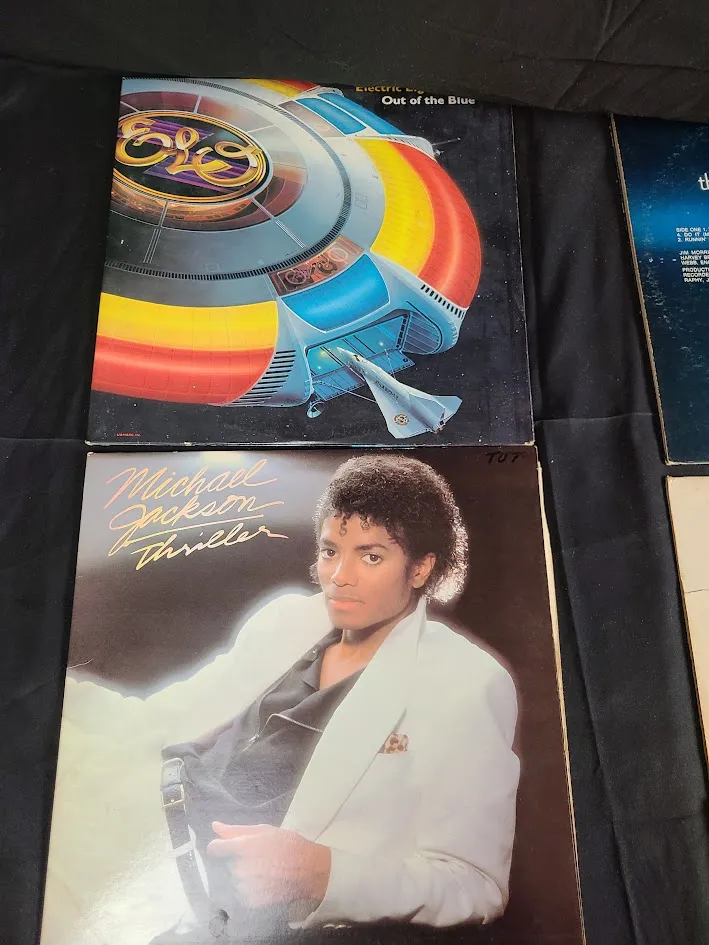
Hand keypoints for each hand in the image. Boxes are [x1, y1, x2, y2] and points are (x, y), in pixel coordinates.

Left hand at [206, 822, 330, 908]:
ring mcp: (244, 887)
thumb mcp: (264, 831)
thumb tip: (215, 826)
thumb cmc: (287, 845)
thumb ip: (237, 830)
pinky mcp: (250, 902)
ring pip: (234, 879)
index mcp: (242, 847)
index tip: (227, 848)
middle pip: (227, 864)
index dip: (220, 847)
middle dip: (238, 860)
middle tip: (258, 858)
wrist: (308, 870)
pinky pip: (241, 894)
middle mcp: (239, 868)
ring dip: (243, 876)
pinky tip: (264, 883)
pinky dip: (249, 890)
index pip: (214, 848)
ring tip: (263, 871)